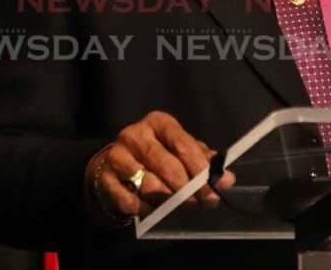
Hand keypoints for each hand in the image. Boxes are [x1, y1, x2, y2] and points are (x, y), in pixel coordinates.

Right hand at [85, 111, 235, 224]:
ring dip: (167, 200)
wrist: (116, 165)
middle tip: (198, 202)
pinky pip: (129, 200)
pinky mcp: (104, 177)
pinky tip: (152, 208)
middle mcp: (135, 134)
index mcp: (158, 123)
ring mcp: (117, 155)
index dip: (200, 169)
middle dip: (187, 189)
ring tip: (175, 205)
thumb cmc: (156, 156)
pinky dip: (145, 208)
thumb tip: (226, 178)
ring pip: (148, 184)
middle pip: (167, 165)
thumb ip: (203, 162)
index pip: (183, 144)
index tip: (211, 190)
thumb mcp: (180, 151)